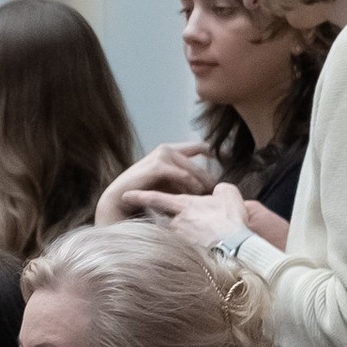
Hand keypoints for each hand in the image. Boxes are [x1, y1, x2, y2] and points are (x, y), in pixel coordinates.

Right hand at [95, 149, 213, 223]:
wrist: (119, 199)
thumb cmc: (144, 194)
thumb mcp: (168, 185)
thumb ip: (185, 182)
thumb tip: (207, 188)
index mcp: (170, 151)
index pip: (199, 147)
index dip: (214, 152)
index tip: (227, 158)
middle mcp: (167, 149)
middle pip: (198, 164)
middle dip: (208, 180)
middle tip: (216, 194)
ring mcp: (162, 155)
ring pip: (193, 171)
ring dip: (200, 186)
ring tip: (204, 200)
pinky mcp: (158, 165)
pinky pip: (184, 177)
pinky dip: (190, 187)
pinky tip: (194, 197)